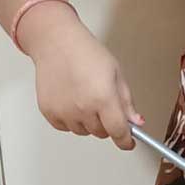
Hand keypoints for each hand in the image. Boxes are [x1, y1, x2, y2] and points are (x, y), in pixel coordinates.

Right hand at [30, 12, 143, 150]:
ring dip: (88, 122)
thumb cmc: (86, 53)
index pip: (118, 132)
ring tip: (84, 97)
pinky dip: (70, 119)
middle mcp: (83, 108)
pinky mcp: (49, 112)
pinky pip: (65, 127)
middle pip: (101, 133)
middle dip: (107, 123)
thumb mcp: (116, 73)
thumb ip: (126, 102)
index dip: (126, 140)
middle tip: (103, 104)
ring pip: (83, 131)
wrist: (57, 43)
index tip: (128, 142)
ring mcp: (64, 112)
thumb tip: (135, 122)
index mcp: (103, 98)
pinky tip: (71, 100)